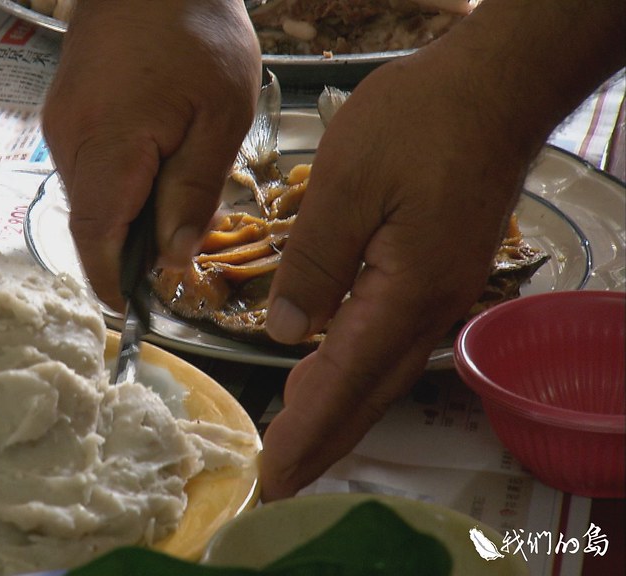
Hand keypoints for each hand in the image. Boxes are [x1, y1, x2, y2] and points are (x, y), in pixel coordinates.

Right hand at [41, 0, 261, 308]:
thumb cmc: (195, 32)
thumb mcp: (219, 117)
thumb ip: (193, 192)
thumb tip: (172, 256)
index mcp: (109, 146)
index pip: (95, 236)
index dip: (111, 281)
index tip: (132, 311)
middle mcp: (70, 140)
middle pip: (91, 221)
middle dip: (128, 249)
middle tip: (177, 253)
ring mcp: (61, 124)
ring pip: (90, 196)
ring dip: (126, 214)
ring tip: (175, 199)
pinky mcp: (65, 113)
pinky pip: (88, 167)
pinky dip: (118, 185)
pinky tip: (155, 166)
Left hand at [258, 0, 624, 500]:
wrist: (491, 89)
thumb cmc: (420, 124)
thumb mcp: (346, 185)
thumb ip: (314, 264)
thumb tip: (290, 332)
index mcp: (405, 293)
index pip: (344, 380)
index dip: (305, 429)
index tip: (274, 472)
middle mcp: (429, 308)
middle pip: (369, 393)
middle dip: (322, 440)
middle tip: (281, 480)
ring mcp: (439, 294)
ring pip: (382, 373)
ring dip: (339, 412)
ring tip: (298, 443)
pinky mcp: (438, 275)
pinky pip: (391, 344)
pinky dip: (357, 374)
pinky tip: (332, 374)